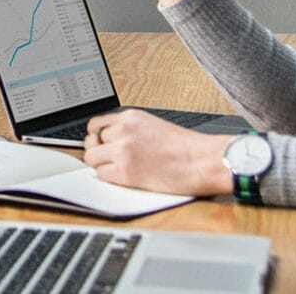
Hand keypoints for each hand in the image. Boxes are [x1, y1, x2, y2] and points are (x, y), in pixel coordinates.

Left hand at [82, 110, 232, 195]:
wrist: (204, 161)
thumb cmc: (188, 148)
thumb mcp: (154, 126)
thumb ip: (132, 130)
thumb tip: (114, 140)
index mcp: (131, 117)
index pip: (96, 124)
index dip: (97, 137)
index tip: (101, 144)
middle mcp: (123, 131)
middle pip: (91, 142)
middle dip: (98, 152)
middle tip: (108, 159)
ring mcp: (123, 151)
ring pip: (92, 159)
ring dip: (102, 165)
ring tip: (117, 169)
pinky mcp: (125, 172)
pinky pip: (101, 175)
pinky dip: (109, 178)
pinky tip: (124, 178)